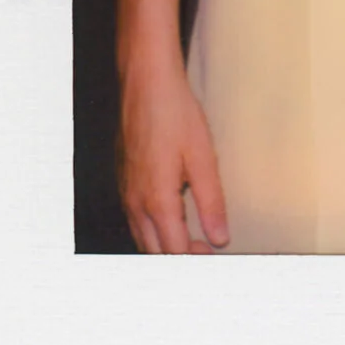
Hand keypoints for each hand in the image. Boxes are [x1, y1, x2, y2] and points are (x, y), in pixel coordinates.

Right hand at [117, 53, 228, 252]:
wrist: (146, 85)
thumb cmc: (175, 116)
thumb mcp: (203, 158)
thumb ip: (211, 202)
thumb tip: (220, 237)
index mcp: (156, 200)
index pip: (174, 250)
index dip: (196, 259)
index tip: (216, 255)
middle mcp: (135, 201)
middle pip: (154, 249)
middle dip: (180, 256)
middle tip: (207, 251)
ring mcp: (126, 191)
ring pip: (142, 236)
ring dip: (165, 244)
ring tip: (194, 240)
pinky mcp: (124, 181)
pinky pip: (136, 218)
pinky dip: (154, 228)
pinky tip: (172, 218)